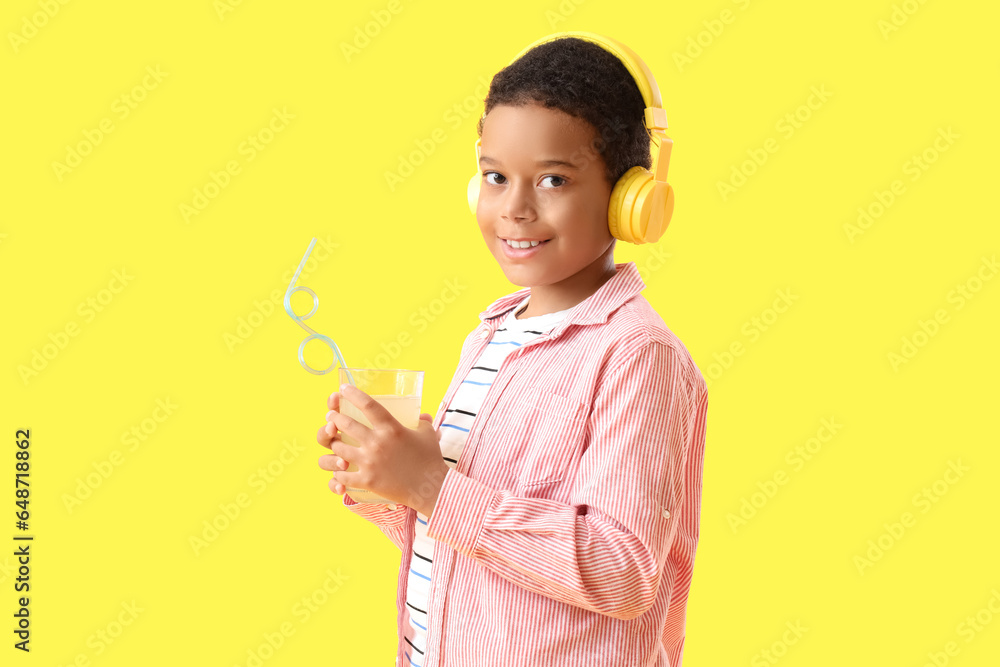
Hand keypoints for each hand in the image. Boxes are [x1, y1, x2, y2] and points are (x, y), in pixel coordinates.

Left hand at [316, 385, 448, 515]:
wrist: (431, 488)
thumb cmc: (430, 459)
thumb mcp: (427, 434)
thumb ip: (421, 421)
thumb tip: (422, 414)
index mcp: (391, 428)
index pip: (368, 405)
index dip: (353, 394)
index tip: (343, 388)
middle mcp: (377, 443)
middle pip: (346, 424)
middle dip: (335, 418)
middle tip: (331, 416)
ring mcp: (369, 462)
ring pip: (339, 448)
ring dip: (333, 443)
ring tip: (333, 441)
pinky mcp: (367, 480)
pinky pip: (342, 475)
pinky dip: (338, 472)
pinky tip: (339, 469)